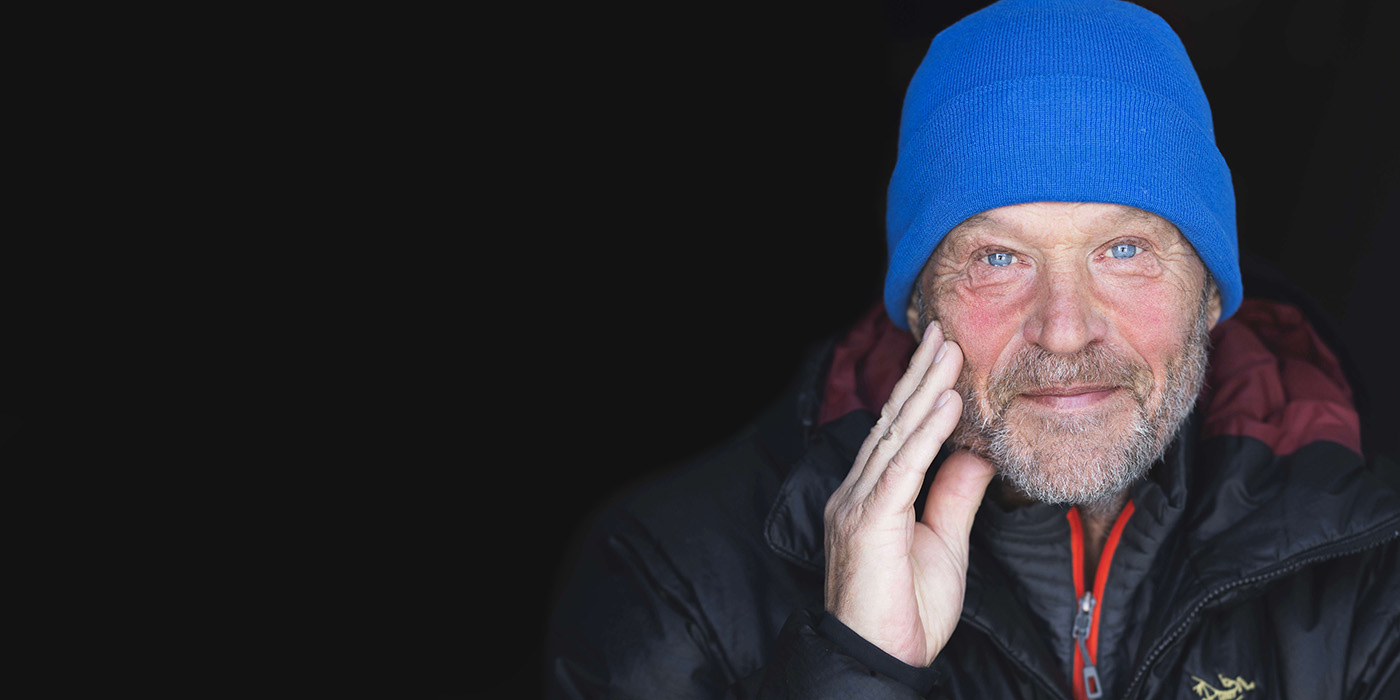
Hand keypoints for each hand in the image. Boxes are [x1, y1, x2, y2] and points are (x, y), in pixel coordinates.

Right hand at [822, 322, 996, 666]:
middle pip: (893, 422)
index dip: (919, 392)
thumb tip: (976, 453)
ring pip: (896, 435)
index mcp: (871, 496)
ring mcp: (858, 504)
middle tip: (944, 332)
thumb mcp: (944, 545)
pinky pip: (902, 468)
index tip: (942, 354)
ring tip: (948, 351)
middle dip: (920, 375)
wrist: (880, 658)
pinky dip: (926, 432)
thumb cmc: (905, 612)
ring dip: (925, 389)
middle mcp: (858, 491)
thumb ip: (954, 496)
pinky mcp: (869, 521)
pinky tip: (945, 403)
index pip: (898, 433)